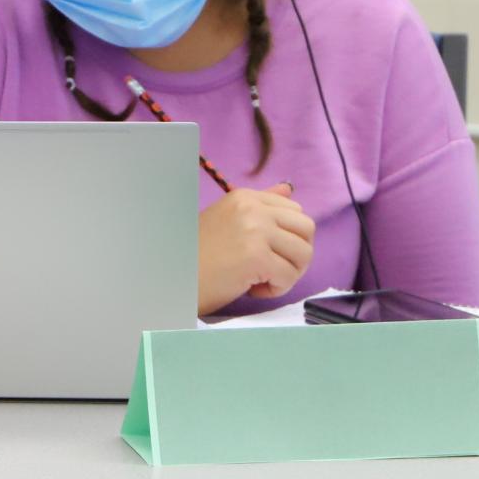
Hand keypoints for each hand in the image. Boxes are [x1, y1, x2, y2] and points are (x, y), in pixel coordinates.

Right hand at [197, 181, 314, 314]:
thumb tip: (288, 189)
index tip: (265, 252)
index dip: (288, 237)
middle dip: (296, 254)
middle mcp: (252, 208)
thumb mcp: (229, 221)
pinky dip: (276, 289)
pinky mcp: (256, 257)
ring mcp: (255, 230)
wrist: (171, 280)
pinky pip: (289, 276)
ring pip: (303, 253)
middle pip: (306, 228)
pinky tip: (253, 289)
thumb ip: (260, 205)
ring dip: (288, 273)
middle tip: (271, 269)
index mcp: (244, 197)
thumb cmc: (197, 257)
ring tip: (261, 279)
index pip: (294, 210)